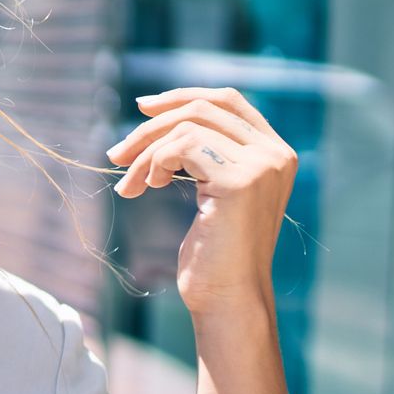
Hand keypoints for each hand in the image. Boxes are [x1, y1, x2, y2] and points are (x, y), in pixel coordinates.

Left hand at [104, 85, 298, 314]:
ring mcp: (263, 165)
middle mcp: (276, 154)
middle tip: (116, 154)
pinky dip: (154, 163)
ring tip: (131, 184)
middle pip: (202, 109)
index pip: (227, 100)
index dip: (182, 96)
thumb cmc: (213, 251)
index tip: (142, 107)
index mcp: (274, 152)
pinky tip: (148, 187)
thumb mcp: (210, 189)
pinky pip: (181, 148)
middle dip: (151, 127)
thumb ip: (203, 152)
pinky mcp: (241, 181)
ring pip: (187, 128)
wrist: (226, 297)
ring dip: (146, 153)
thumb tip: (154, 112)